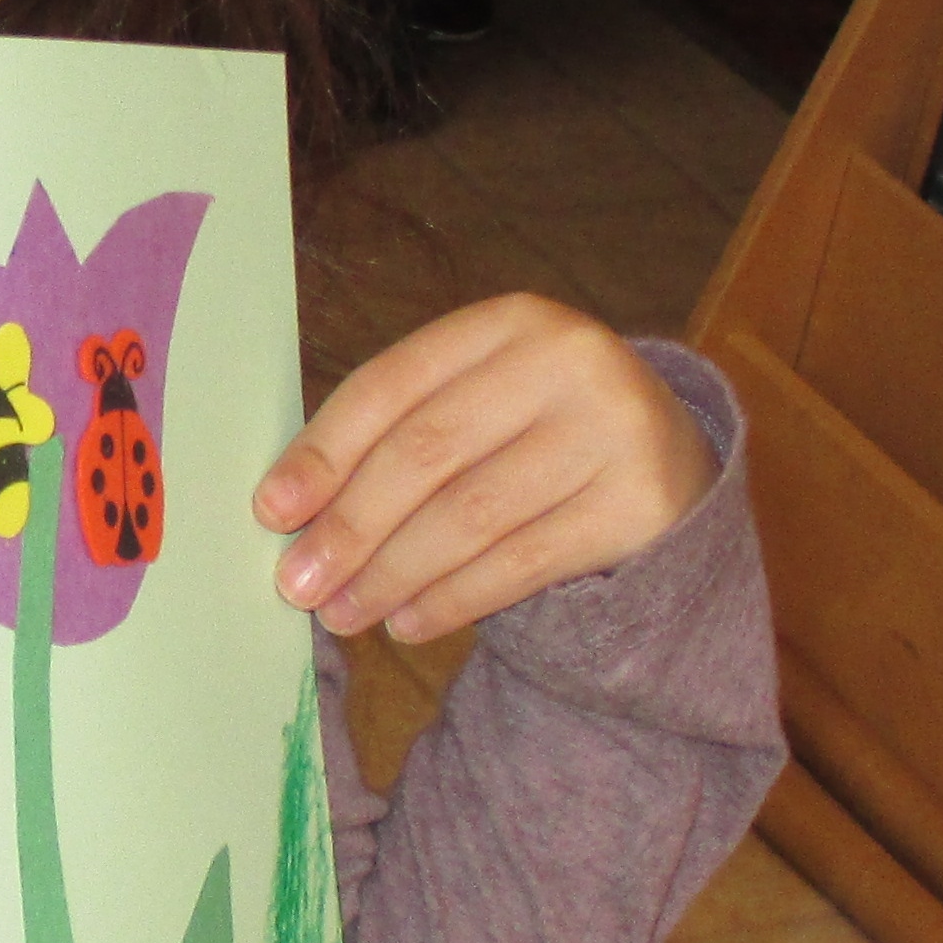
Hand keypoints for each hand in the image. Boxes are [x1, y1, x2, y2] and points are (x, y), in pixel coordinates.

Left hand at [255, 294, 716, 643]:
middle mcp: (568, 362)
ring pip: (470, 516)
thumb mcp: (475, 399)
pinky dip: (452, 599)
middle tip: (295, 583)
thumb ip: (394, 433)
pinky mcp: (640, 506)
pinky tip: (406, 621)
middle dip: (350, 526)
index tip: (271, 509)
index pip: (393, 384)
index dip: (325, 450)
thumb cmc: (534, 428)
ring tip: (340, 612)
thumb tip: (289, 508)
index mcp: (509, 321)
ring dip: (391, 574)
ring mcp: (613, 432)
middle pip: (427, 453)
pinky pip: (521, 563)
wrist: (671, 458)